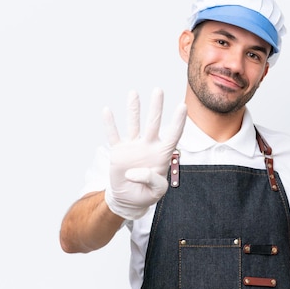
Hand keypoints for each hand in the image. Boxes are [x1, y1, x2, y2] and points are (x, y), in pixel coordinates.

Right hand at [104, 88, 186, 218]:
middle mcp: (148, 146)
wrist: (130, 198)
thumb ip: (152, 181)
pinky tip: (107, 111)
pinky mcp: (119, 151)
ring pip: (134, 124)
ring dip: (133, 109)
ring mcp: (133, 146)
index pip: (173, 135)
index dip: (178, 122)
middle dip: (156, 107)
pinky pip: (113, 136)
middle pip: (153, 123)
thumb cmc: (148, 193)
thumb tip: (135, 172)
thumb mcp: (157, 191)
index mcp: (162, 154)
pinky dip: (109, 125)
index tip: (183, 106)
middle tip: (158, 90)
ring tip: (133, 93)